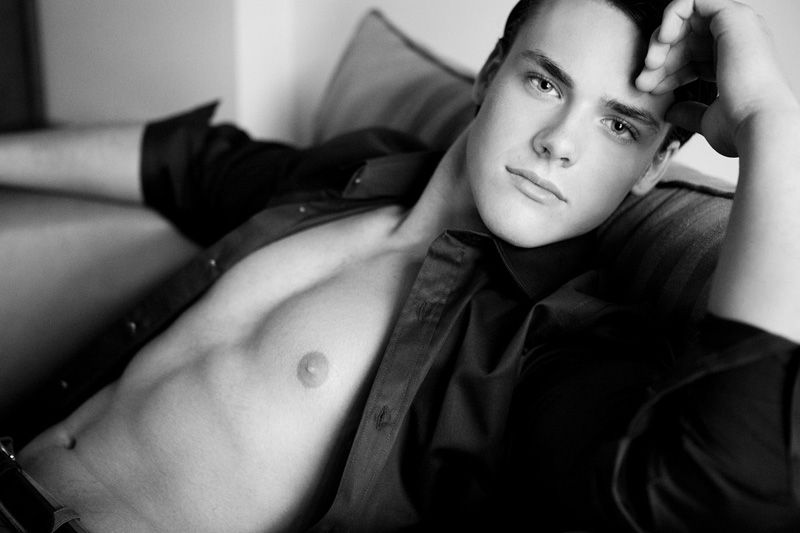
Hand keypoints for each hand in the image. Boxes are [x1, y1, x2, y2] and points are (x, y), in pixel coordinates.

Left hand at [636, 0, 797, 156]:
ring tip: (650, 66)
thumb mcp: (707, 119)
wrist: (756, 124)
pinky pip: (692, 0)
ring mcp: (736, 25)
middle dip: (658, 58)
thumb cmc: (738, 126)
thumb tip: (671, 112)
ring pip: (685, 20)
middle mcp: (737, 40)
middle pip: (685, 38)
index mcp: (733, 61)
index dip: (666, 71)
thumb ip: (689, 112)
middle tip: (643, 81)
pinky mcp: (731, 15)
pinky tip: (663, 42)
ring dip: (660, 41)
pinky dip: (671, 17)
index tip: (650, 90)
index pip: (690, 56)